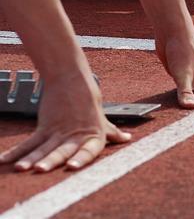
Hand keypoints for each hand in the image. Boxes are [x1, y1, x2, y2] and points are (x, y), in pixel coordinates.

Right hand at [0, 74, 130, 172]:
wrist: (71, 78)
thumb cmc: (88, 100)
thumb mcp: (101, 119)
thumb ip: (112, 132)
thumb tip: (127, 139)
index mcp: (94, 136)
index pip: (89, 150)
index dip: (81, 158)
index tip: (71, 167)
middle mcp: (76, 135)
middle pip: (62, 150)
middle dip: (51, 161)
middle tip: (41, 170)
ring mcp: (59, 131)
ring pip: (43, 148)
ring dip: (31, 159)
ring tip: (21, 168)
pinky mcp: (45, 126)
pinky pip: (30, 142)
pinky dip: (16, 152)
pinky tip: (4, 161)